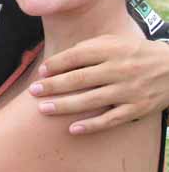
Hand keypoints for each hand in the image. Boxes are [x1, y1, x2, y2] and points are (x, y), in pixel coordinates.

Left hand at [28, 34, 168, 133]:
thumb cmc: (135, 54)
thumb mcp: (116, 42)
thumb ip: (90, 48)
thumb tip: (60, 61)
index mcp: (112, 50)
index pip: (78, 56)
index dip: (57, 64)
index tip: (41, 72)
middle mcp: (119, 70)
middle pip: (80, 79)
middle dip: (54, 85)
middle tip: (34, 91)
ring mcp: (128, 91)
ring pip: (91, 100)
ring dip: (65, 106)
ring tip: (43, 109)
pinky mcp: (137, 109)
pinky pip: (110, 119)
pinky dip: (91, 125)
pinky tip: (72, 130)